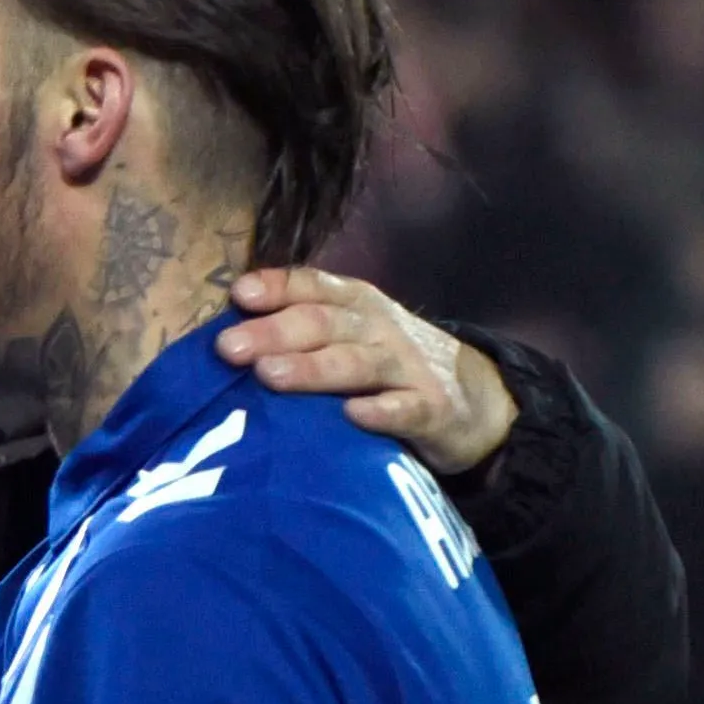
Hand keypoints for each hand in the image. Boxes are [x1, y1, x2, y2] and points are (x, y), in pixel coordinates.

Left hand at [220, 267, 515, 477]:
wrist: (477, 398)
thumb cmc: (391, 367)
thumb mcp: (354, 336)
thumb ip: (303, 335)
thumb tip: (226, 339)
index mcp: (356, 306)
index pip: (314, 288)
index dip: (277, 288)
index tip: (238, 296)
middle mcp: (379, 329)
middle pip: (324, 324)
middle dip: (274, 333)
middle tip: (228, 348)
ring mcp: (408, 368)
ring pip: (357, 363)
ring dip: (313, 369)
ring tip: (270, 376)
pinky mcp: (432, 410)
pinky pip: (405, 410)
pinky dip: (381, 412)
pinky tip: (353, 415)